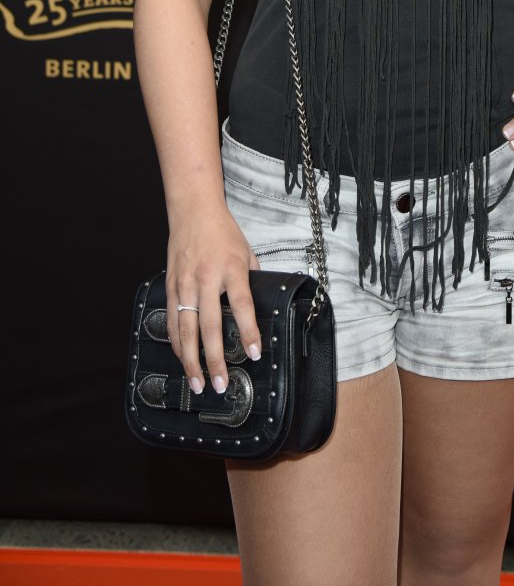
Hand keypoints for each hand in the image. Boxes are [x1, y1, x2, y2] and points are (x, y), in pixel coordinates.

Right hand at [165, 207, 262, 396]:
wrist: (193, 212)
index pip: (242, 305)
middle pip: (211, 326)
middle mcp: (207, 279)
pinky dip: (177, 343)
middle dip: (215, 359)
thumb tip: (259, 307)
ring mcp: (185, 284)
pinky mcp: (171, 286)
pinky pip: (172, 320)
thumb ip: (252, 280)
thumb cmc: (224, 233)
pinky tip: (183, 359)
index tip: (254, 354)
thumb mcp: (247, 252)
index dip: (248, 331)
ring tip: (199, 384)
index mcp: (231, 269)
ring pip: (186, 330)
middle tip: (222, 384)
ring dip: (192, 360)